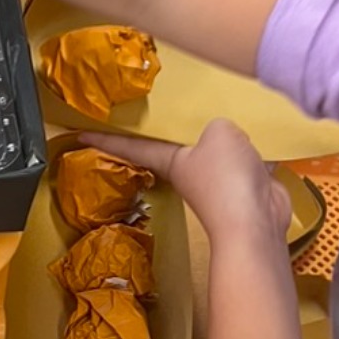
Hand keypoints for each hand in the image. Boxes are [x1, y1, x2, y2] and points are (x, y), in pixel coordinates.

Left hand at [85, 124, 289, 243]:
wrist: (253, 223)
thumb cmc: (224, 179)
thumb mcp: (218, 134)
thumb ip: (216, 125)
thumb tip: (227, 139)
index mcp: (171, 160)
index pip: (132, 147)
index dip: (106, 139)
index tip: (81, 135)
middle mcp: (190, 172)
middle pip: (175, 148)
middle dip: (169, 134)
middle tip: (159, 115)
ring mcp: (217, 182)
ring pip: (214, 153)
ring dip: (218, 141)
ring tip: (219, 120)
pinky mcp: (243, 189)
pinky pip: (245, 162)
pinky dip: (251, 154)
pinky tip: (257, 145)